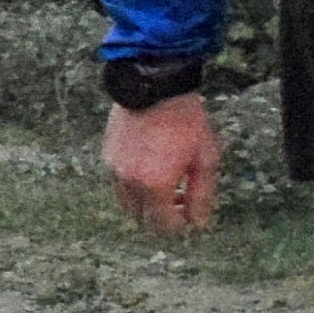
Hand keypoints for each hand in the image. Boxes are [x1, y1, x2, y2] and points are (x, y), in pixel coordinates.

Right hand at [104, 87, 221, 237]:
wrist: (153, 86)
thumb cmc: (185, 121)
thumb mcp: (205, 158)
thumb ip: (202, 195)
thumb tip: (198, 223)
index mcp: (155, 185)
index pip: (164, 225)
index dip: (180, 226)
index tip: (191, 216)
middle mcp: (130, 183)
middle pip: (142, 220)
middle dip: (162, 218)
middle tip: (180, 202)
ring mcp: (115, 170)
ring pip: (128, 203)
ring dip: (146, 203)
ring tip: (166, 184)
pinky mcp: (107, 156)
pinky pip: (119, 183)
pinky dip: (134, 186)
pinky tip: (151, 167)